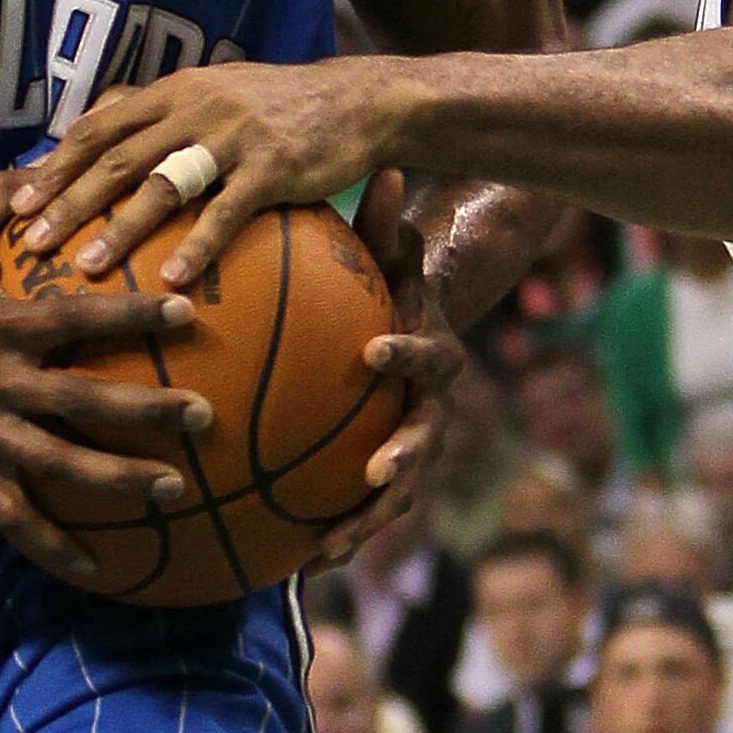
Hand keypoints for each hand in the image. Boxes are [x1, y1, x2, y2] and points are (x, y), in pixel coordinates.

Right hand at [0, 171, 213, 585]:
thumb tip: (45, 158)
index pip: (75, 317)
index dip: (130, 315)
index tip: (185, 313)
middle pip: (79, 402)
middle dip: (144, 411)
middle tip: (202, 416)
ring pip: (55, 466)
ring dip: (116, 481)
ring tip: (173, 489)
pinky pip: (11, 515)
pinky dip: (51, 546)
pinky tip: (95, 570)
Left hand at [12, 56, 396, 287]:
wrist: (358, 101)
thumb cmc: (280, 106)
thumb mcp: (215, 91)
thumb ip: (162, 110)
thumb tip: (102, 130)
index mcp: (173, 92)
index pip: (98, 127)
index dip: (56, 163)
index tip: (16, 201)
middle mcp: (193, 108)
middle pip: (116, 157)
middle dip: (68, 200)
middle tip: (31, 242)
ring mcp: (232, 137)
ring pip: (161, 184)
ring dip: (119, 227)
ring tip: (87, 267)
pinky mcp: (272, 168)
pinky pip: (226, 213)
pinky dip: (195, 247)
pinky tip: (170, 280)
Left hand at [312, 169, 466, 566]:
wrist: (405, 340)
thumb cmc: (387, 290)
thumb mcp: (388, 255)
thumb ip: (385, 223)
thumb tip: (386, 165)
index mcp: (435, 356)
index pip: (430, 357)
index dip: (407, 355)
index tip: (373, 352)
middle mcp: (431, 411)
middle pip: (426, 441)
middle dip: (404, 459)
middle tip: (375, 471)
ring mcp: (412, 450)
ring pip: (398, 494)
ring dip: (367, 521)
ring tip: (329, 548)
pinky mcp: (383, 481)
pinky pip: (362, 515)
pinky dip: (336, 540)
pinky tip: (296, 567)